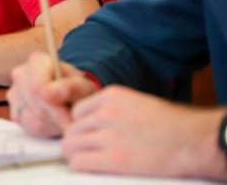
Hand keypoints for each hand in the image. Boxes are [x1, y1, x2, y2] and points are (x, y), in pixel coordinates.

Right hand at [7, 51, 97, 136]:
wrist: (72, 94)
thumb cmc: (78, 88)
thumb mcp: (84, 85)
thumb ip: (70, 87)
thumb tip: (49, 94)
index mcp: (37, 61)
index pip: (37, 88)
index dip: (55, 107)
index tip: (71, 118)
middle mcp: (20, 74)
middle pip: (35, 104)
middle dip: (56, 117)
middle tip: (72, 121)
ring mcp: (14, 94)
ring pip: (31, 119)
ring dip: (52, 125)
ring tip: (65, 120)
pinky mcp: (15, 113)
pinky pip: (29, 128)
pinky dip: (45, 130)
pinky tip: (55, 123)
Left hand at [62, 86, 226, 178]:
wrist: (192, 141)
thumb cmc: (171, 124)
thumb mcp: (136, 102)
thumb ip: (112, 109)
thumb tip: (91, 121)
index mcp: (111, 96)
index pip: (77, 110)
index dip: (81, 124)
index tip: (87, 134)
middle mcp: (106, 113)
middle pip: (72, 128)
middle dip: (76, 139)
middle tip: (84, 149)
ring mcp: (109, 136)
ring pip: (70, 144)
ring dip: (75, 153)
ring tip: (86, 159)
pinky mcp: (115, 159)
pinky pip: (79, 161)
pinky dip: (79, 165)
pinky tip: (89, 166)